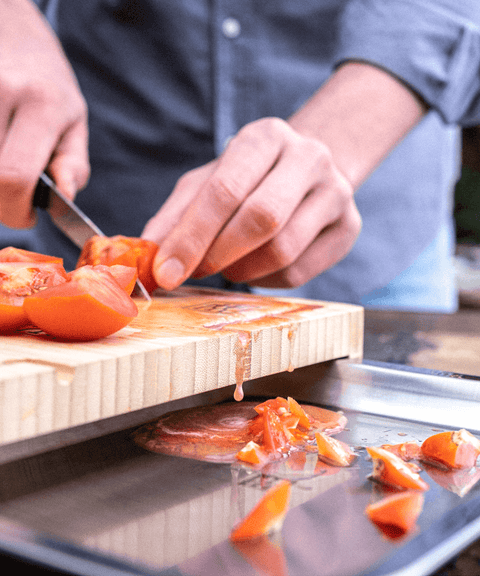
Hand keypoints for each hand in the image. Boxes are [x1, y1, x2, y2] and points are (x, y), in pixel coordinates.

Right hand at [0, 0, 88, 227]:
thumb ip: (72, 165)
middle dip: (1, 203)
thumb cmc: (50, 89)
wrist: (15, 38)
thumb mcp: (75, 125)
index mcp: (42, 105)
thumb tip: (64, 196)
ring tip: (8, 170)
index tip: (26, 216)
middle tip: (14, 199)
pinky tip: (1, 153)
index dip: (15, 211)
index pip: (14, 176)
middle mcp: (3, 91)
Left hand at [142, 117, 361, 289]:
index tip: (165, 272)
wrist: (306, 172)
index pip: (225, 190)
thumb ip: (176, 216)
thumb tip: (149, 256)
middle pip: (261, 219)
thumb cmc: (248, 179)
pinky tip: (255, 266)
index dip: (191, 236)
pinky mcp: (349, 228)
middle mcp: (309, 157)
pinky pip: (299, 272)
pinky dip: (265, 280)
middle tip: (195, 271)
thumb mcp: (207, 182)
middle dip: (218, 254)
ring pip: (282, 250)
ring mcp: (337, 192)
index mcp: (265, 137)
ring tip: (228, 264)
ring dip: (242, 270)